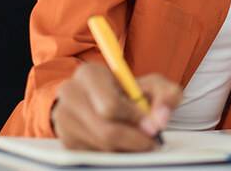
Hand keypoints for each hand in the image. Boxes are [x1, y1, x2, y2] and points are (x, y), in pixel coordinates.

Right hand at [51, 62, 182, 150]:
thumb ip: (167, 95)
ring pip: (101, 146)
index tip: (153, 127)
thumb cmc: (130, 91)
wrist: (104, 100)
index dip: (135, 119)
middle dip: (134, 139)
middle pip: (105, 130)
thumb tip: (161, 118)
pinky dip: (114, 153)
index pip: (110, 105)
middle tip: (151, 141)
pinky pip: (94, 156)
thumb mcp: (153, 85)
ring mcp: (63, 118)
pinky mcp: (66, 140)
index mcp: (89, 73)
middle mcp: (70, 93)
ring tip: (138, 139)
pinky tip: (122, 143)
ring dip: (126, 148)